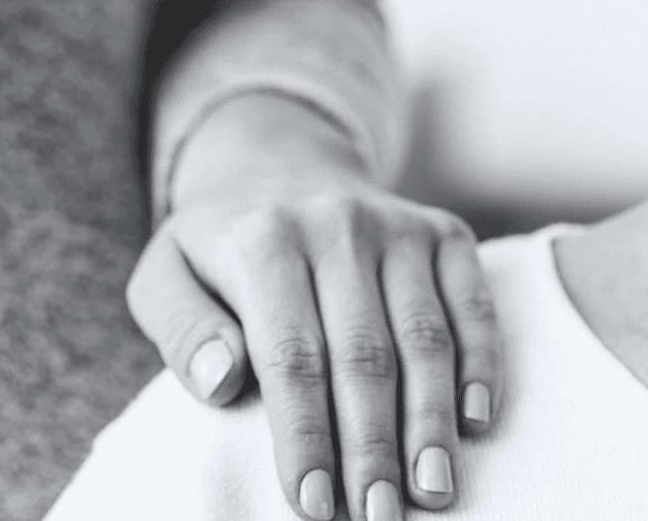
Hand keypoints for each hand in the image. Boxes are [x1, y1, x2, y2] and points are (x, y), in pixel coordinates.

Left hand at [126, 94, 500, 520]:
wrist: (281, 162)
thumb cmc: (218, 247)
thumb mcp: (167, 275)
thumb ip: (182, 329)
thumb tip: (222, 382)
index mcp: (265, 240)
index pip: (291, 354)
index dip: (305, 434)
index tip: (312, 507)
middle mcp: (338, 225)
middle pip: (364, 352)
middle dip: (373, 446)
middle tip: (379, 519)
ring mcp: (397, 224)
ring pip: (424, 333)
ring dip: (431, 419)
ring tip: (433, 490)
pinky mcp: (441, 230)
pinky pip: (472, 300)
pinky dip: (481, 361)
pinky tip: (475, 421)